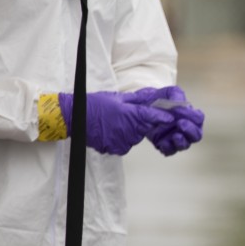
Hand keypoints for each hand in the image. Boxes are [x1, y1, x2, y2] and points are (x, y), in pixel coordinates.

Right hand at [58, 90, 174, 155]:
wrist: (74, 118)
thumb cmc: (94, 104)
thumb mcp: (117, 97)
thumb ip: (137, 99)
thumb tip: (152, 96)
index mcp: (131, 115)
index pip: (153, 117)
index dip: (163, 117)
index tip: (170, 117)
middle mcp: (130, 130)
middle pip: (145, 128)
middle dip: (141, 123)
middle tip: (127, 116)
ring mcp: (123, 141)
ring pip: (135, 137)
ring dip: (130, 131)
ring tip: (114, 123)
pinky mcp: (116, 149)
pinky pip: (125, 144)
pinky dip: (121, 139)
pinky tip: (111, 131)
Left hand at [143, 86, 204, 156]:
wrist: (144, 107)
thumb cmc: (160, 99)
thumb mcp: (169, 92)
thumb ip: (176, 94)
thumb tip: (180, 104)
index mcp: (190, 116)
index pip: (198, 118)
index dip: (192, 116)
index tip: (179, 110)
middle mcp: (185, 129)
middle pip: (196, 135)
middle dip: (191, 131)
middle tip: (181, 124)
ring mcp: (175, 138)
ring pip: (185, 145)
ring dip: (182, 141)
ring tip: (176, 136)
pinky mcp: (164, 144)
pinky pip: (169, 151)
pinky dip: (168, 148)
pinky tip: (163, 142)